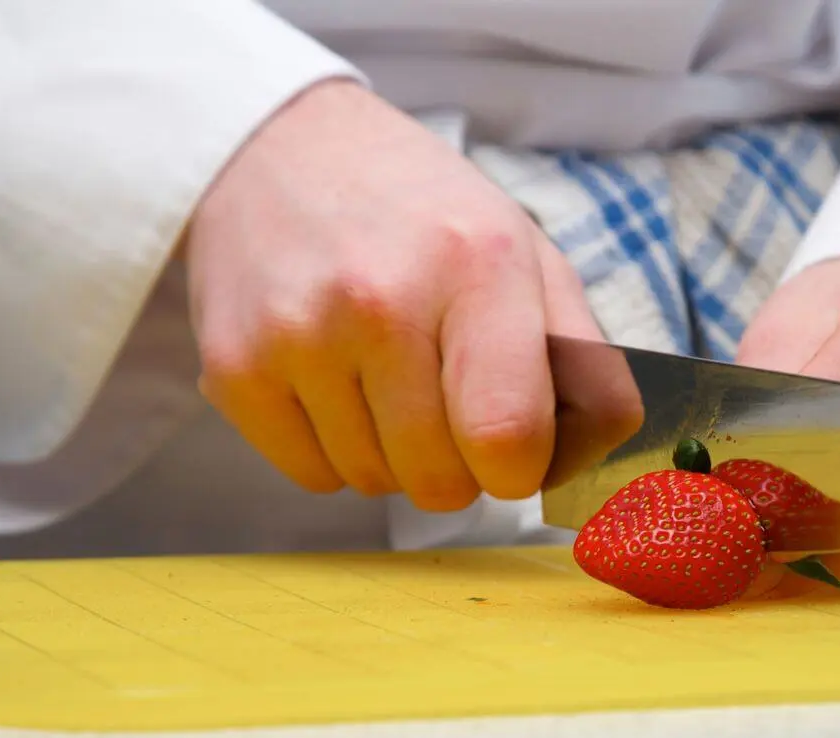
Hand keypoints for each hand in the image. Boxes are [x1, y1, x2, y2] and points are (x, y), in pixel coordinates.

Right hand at [184, 79, 618, 510]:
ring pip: (375, 484)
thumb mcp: (525, 252)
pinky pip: (312, 478)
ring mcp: (298, 337)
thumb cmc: (422, 214)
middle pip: (440, 483)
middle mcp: (381, 300)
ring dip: (392, 452)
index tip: (509, 442)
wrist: (280, 151)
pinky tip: (330, 379)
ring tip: (380, 370)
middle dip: (456, 461)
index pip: (508, 439)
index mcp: (477, 265)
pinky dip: (333, 449)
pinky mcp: (235, 369)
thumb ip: (581, 359)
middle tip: (442, 392)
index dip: (519, 466)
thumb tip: (604, 461)